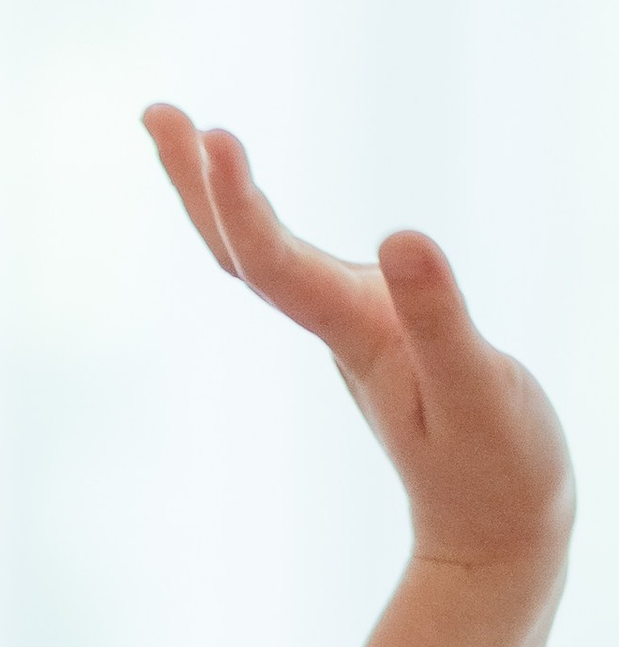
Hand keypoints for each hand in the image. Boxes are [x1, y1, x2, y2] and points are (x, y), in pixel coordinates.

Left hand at [145, 109, 571, 582]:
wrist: (495, 536)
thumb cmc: (495, 470)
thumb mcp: (476, 391)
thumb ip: (439, 320)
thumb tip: (399, 239)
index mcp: (358, 335)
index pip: (275, 263)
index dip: (238, 200)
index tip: (210, 134)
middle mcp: (338, 326)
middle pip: (243, 250)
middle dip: (198, 180)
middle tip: (152, 110)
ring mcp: (349, 329)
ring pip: (262, 256)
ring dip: (217, 195)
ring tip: (187, 129)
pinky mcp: (371, 331)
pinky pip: (295, 267)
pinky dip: (261, 221)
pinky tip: (248, 196)